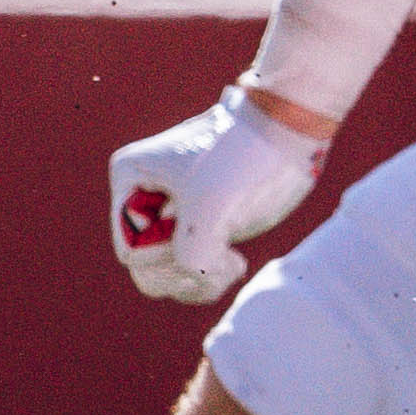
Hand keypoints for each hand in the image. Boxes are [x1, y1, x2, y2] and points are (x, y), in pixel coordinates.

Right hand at [108, 90, 330, 304]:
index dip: (169, 254)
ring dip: (198, 282)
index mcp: (130, 180)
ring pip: (166, 277)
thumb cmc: (244, 156)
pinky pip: (187, 274)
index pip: (131, 251)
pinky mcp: (197, 228)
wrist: (284, 132)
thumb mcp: (211, 204)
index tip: (205, 229)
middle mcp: (143, 199)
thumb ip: (191, 255)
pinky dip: (210, 279)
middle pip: (145, 269)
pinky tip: (234, 261)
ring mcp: (170, 215)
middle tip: (222, 256)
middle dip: (183, 273)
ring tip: (232, 262)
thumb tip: (195, 280)